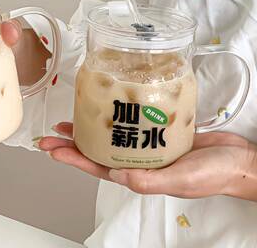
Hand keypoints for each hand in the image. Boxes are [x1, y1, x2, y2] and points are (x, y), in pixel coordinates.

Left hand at [39, 123, 256, 199]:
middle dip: (73, 143)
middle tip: (52, 133)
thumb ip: (149, 180)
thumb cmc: (212, 173)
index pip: (95, 167)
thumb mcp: (180, 180)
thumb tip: (114, 176)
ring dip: (90, 128)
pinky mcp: (157, 130)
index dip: (72, 158)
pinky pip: (130, 123)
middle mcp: (137, 159)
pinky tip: (108, 106)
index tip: (52, 149)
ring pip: (110, 136)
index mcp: (137, 174)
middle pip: (96, 151)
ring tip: (71, 119)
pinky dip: (115, 115)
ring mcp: (145, 145)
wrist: (236, 159)